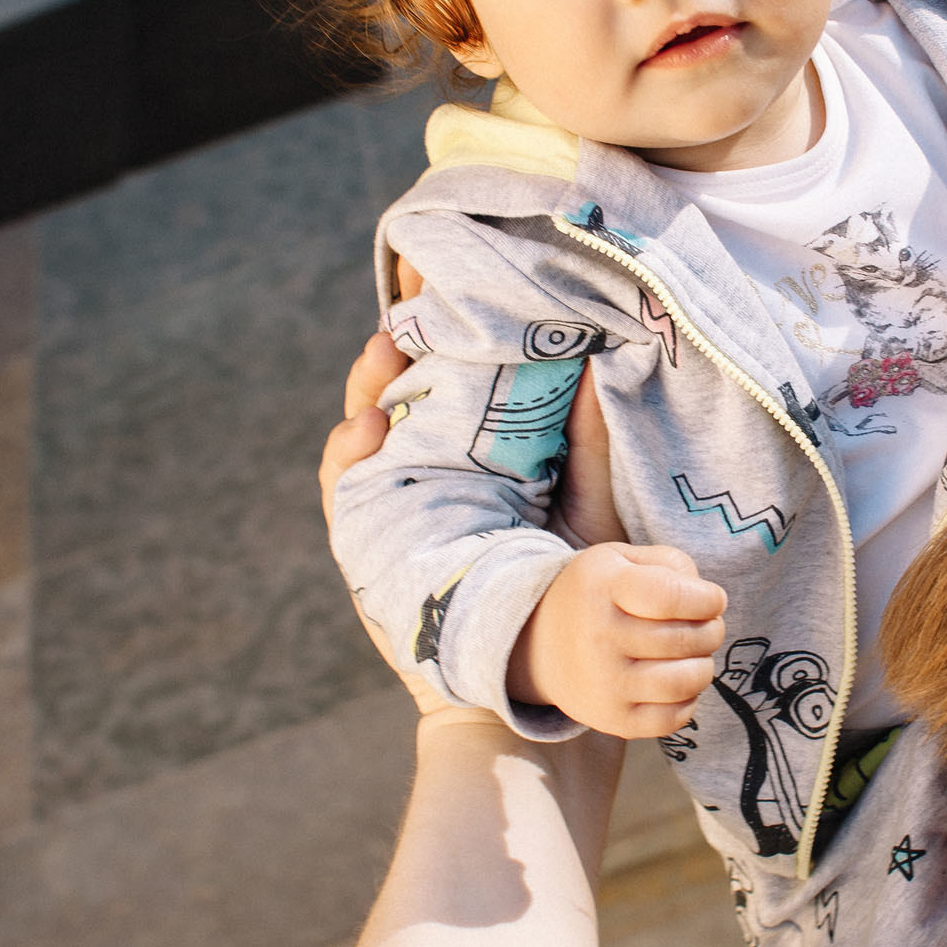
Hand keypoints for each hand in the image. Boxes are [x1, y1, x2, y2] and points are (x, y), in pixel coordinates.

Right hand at [322, 256, 645, 715]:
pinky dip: (347, 455)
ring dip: (364, 391)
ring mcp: (393, 507)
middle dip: (393, 348)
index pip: (445, 378)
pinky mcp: (369, 545)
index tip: (438, 274)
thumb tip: (603, 355)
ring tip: (384, 357)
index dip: (435, 328)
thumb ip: (586, 437)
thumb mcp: (585, 499)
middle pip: (395, 396)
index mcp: (472, 453)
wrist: (537, 671)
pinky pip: (344, 493)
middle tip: (405, 307)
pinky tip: (368, 429)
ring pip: (359, 434)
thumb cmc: (563, 582)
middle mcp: (426, 472)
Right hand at [507, 543, 726, 736]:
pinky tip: (675, 681)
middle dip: (711, 630)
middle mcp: (598, 636)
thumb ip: (671, 565)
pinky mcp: (612, 720)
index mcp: (603, 586)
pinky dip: (688, 700)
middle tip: (705, 625)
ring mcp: (604, 683)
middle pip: (686, 639)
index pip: (671, 596)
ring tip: (692, 654)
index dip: (707, 599)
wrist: (537, 643)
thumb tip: (709, 602)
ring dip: (704, 665)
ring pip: (686, 681)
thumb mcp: (621, 558)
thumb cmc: (597, 595)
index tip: (712, 600)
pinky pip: (673, 719)